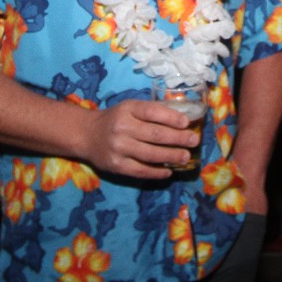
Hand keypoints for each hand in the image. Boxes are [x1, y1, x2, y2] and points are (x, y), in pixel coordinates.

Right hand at [82, 99, 200, 179]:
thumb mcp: (130, 108)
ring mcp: (118, 148)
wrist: (87, 134)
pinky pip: (141, 171)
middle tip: (194, 141)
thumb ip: (151, 112)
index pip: (152, 112)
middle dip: (178, 139)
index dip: (171, 117)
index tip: (186, 123)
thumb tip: (183, 121)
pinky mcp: (116, 165)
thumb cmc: (116, 119)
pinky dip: (156, 172)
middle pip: (155, 134)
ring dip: (172, 156)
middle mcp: (122, 128)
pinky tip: (168, 171)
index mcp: (127, 109)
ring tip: (186, 157)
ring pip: (150, 154)